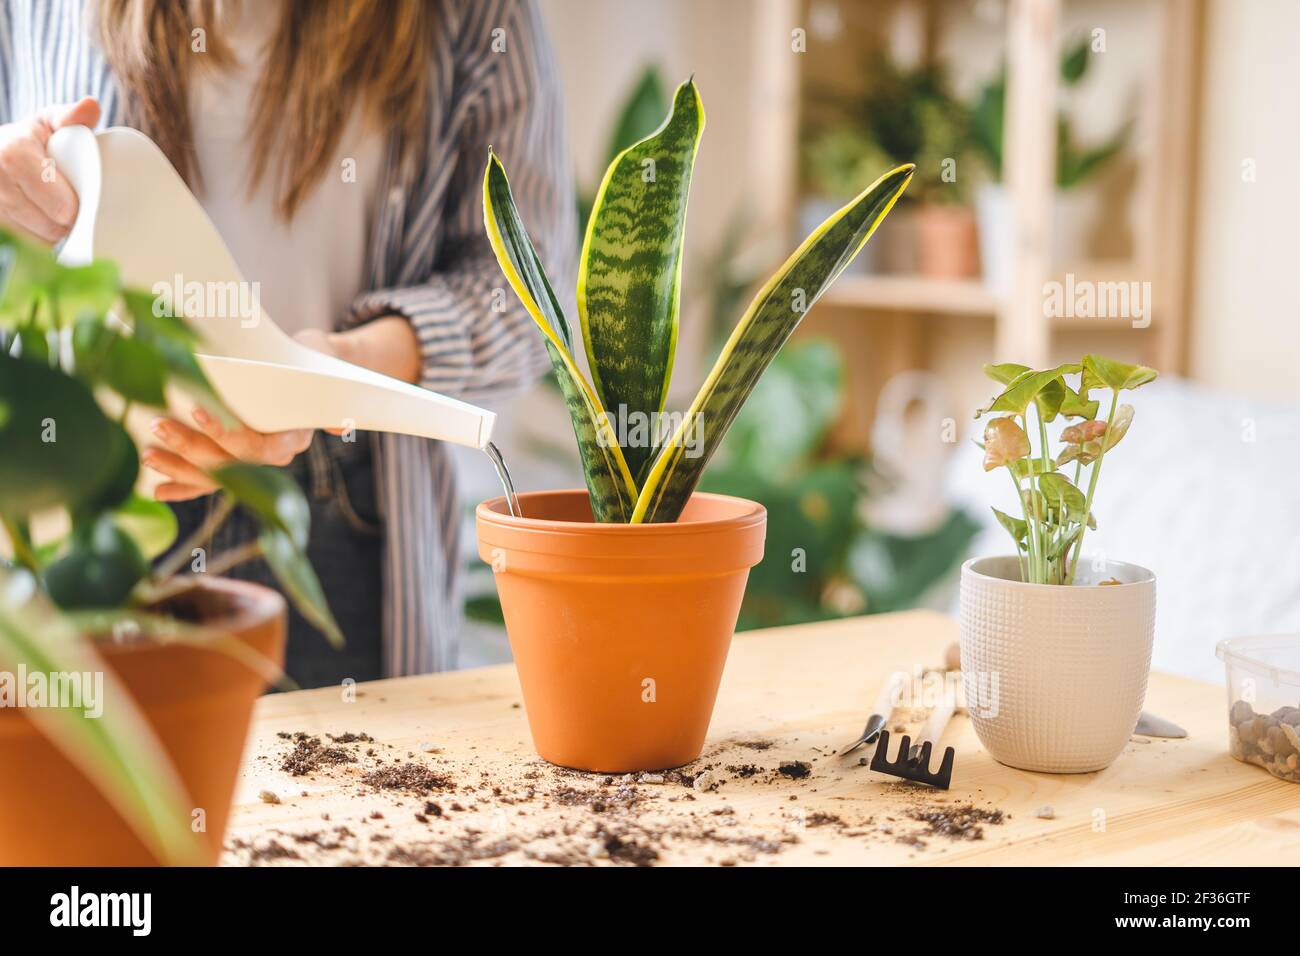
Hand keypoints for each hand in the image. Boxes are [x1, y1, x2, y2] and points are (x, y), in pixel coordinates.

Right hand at [0, 97, 100, 243]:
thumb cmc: (27, 140)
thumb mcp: (46, 122)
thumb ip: (70, 116)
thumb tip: (91, 107)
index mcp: (15, 155)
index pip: (61, 206)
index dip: (75, 209)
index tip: (78, 202)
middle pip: (51, 227)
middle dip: (68, 224)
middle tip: (72, 211)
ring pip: (37, 241)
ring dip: (51, 235)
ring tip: (54, 215)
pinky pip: (22, 246)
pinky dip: (34, 241)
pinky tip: (37, 225)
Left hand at [143, 330, 337, 501]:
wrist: (310, 369)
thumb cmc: (310, 359)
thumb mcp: (321, 364)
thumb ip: (328, 392)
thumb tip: (339, 427)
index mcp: (293, 439)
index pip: (258, 448)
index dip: (226, 434)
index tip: (198, 411)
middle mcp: (273, 456)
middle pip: (229, 462)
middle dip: (189, 447)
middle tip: (157, 424)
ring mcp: (252, 461)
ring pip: (214, 474)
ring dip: (179, 467)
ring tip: (148, 454)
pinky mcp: (236, 460)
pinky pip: (208, 481)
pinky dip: (183, 486)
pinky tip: (157, 491)